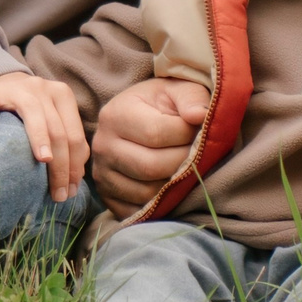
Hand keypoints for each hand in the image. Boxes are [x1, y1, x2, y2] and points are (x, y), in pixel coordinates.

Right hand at [0, 72, 89, 202]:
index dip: (76, 165)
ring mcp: (17, 88)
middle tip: (58, 194)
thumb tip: (77, 177)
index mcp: (62, 96)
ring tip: (43, 160)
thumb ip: (66, 139)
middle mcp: (43, 89)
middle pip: (57, 130)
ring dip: (39, 138)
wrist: (0, 84)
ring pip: (33, 113)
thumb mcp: (51, 118)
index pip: (74, 135)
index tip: (71, 191)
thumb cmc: (28, 111)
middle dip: (61, 165)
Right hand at [88, 77, 207, 217]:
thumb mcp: (178, 90)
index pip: (156, 133)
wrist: (139, 119)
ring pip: (146, 192)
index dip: (187, 135)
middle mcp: (102, 146)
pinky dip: (160, 205)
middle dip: (184, 163)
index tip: (200, 131)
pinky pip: (138, 211)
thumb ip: (192, 99)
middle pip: (151, 166)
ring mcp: (101, 175)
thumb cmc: (163, 104)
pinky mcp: (107, 197)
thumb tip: (200, 116)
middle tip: (200, 155)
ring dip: (175, 185)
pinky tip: (172, 187)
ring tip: (186, 168)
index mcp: (116, 115)